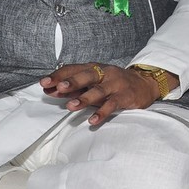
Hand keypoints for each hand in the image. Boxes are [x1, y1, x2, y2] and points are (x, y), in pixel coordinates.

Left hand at [41, 63, 170, 125]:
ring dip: (84, 98)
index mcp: (94, 68)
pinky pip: (113, 104)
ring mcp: (116, 84)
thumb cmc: (113, 84)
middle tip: (57, 88)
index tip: (44, 83)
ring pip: (99, 90)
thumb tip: (50, 90)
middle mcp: (105, 73)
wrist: (144, 84)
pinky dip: (102, 112)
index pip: (74, 69)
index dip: (59, 75)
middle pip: (87, 75)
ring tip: (71, 106)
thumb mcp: (94, 83)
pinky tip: (93, 120)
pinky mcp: (126, 96)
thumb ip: (74, 87)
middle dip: (71, 81)